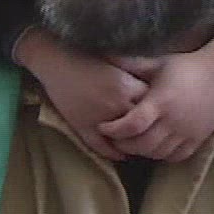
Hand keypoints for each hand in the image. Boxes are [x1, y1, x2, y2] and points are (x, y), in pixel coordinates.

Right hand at [14, 28, 147, 161]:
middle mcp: (116, 104)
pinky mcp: (83, 126)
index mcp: (127, 88)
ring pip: (125, 140)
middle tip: (152, 136)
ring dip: (132, 147)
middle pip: (142, 126)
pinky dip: (113, 154)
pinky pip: (102, 147)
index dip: (156, 114)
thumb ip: (136, 80)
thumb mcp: (117, 65)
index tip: (158, 117)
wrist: (55, 60)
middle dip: (147, 132)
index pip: (153, 108)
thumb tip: (154, 95)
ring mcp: (99, 118)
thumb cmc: (86, 59)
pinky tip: (119, 155)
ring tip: (137, 147)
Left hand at [99, 34, 213, 161]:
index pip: (132, 125)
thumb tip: (102, 53)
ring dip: (140, 151)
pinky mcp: (199, 139)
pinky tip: (151, 146)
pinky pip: (176, 156)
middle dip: (122, 144)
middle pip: (142, 145)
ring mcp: (188, 133)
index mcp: (161, 102)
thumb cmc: (185, 67)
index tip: (102, 126)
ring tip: (129, 142)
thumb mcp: (156, 62)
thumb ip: (129, 63)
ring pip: (158, 153)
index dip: (114, 130)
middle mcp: (174, 121)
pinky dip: (161, 156)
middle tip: (112, 137)